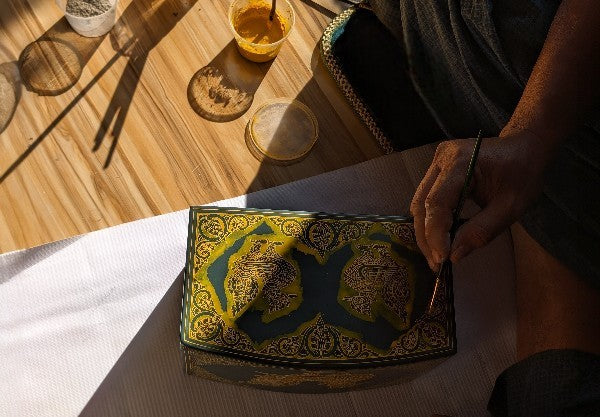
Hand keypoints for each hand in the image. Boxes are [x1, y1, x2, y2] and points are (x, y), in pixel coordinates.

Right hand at [410, 129, 551, 269]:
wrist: (524, 147)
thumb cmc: (522, 173)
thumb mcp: (511, 206)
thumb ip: (482, 230)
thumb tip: (454, 255)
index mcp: (461, 162)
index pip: (437, 202)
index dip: (436, 233)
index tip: (443, 259)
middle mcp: (441, 159)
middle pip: (422, 204)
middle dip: (427, 237)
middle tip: (437, 264)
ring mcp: (436, 163)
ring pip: (419, 203)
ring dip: (426, 232)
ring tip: (437, 256)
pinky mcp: (436, 170)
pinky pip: (426, 199)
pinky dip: (431, 222)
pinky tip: (440, 239)